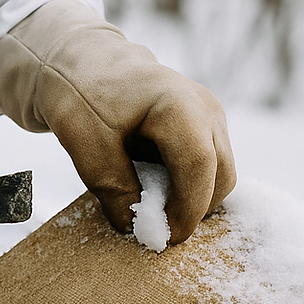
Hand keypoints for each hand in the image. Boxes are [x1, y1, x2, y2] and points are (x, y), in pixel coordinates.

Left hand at [0, 0, 235, 243]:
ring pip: (220, 176)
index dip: (186, 211)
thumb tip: (137, 230)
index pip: (199, 168)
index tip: (163, 238)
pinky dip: (188, 189)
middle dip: (193, 212)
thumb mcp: (86, 147)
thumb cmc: (81, 98)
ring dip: (192, 202)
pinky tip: (155, 193)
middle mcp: (206, 108)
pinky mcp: (206, 127)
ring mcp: (211, 116)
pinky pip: (210, 169)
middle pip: (221, 177)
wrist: (82, 65)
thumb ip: (114, 189)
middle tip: (156, 233)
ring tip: (152, 211)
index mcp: (178, 104)